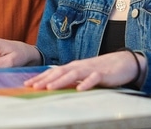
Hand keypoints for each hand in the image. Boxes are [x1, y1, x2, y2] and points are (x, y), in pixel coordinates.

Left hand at [24, 50, 143, 90]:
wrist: (123, 62)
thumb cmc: (101, 69)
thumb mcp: (82, 74)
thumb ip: (70, 78)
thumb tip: (53, 85)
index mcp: (73, 67)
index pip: (53, 71)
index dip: (40, 77)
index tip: (27, 84)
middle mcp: (79, 66)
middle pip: (59, 72)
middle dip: (45, 79)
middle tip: (33, 86)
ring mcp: (90, 69)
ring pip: (73, 74)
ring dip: (61, 81)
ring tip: (50, 88)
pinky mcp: (103, 74)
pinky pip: (94, 79)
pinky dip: (87, 83)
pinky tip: (80, 89)